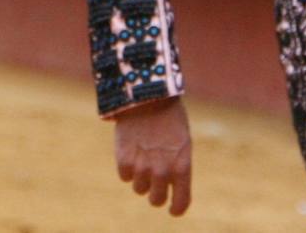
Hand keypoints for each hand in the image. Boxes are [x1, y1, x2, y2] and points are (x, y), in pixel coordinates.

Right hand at [115, 97, 192, 215]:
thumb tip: (167, 184)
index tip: (172, 210)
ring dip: (140, 179)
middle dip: (155, 195)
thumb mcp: (181, 143)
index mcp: (182, 168)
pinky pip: (124, 176)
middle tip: (153, 187)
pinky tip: (129, 154)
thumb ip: (176, 166)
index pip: (180, 202)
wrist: (146, 97)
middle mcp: (163, 172)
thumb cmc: (168, 117)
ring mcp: (142, 167)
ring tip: (141, 163)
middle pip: (156, 199)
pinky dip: (126, 168)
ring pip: (138, 189)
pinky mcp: (123, 159)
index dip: (176, 209)